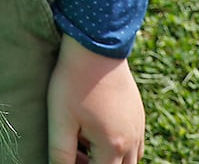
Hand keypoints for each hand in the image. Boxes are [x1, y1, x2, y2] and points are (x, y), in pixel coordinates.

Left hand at [46, 36, 144, 162]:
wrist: (96, 46)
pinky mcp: (138, 113)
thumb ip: (61, 152)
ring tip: (83, 140)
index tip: (70, 156)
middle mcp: (132, 140)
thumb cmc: (73, 82)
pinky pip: (135, 141)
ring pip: (131, 158)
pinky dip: (118, 144)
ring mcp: (138, 126)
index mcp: (113, 146)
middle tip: (75, 151)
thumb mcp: (60, 119)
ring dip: (109, 158)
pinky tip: (96, 127)